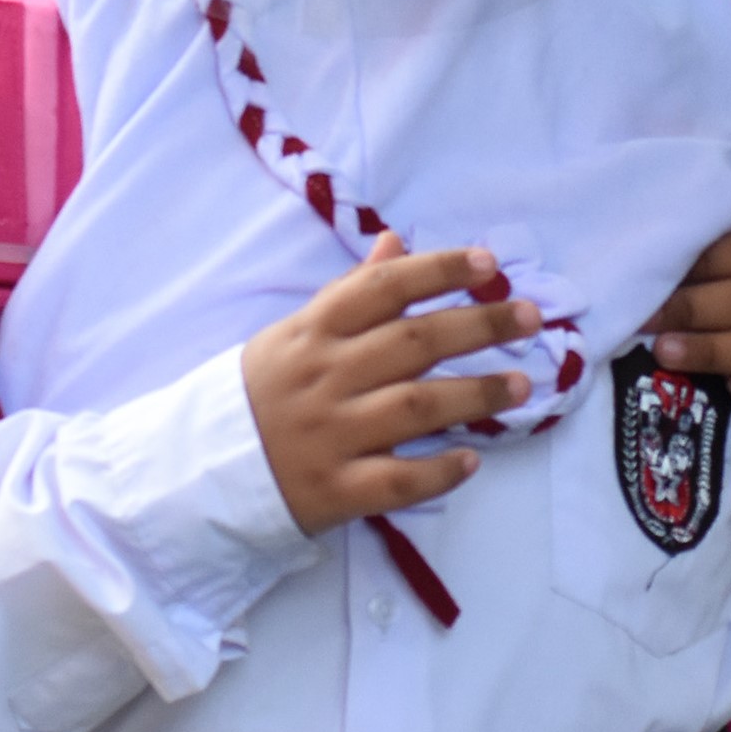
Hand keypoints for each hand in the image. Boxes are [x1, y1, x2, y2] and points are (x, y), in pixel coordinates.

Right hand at [241, 234, 537, 534]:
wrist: (199, 467)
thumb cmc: (260, 393)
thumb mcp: (294, 332)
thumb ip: (350, 291)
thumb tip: (396, 242)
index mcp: (314, 331)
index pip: (383, 289)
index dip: (438, 271)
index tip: (488, 264)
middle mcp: (326, 376)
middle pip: (414, 343)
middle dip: (479, 325)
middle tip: (531, 318)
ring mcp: (331, 434)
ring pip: (415, 407)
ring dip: (474, 394)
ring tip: (520, 386)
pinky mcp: (335, 489)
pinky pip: (396, 481)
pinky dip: (437, 471)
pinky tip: (470, 459)